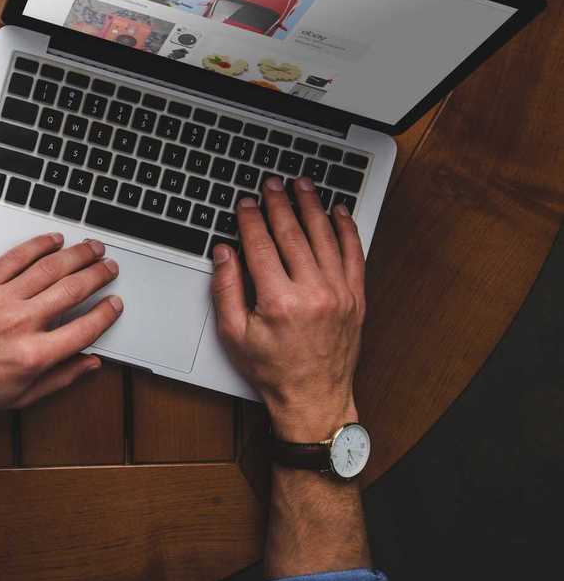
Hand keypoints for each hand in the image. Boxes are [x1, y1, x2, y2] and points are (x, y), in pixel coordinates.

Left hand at [0, 234, 122, 414]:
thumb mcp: (20, 396)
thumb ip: (60, 378)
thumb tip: (91, 364)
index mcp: (33, 356)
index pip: (84, 329)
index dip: (106, 314)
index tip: (115, 304)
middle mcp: (20, 324)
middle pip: (72, 291)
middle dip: (97, 276)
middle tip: (110, 268)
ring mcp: (0, 300)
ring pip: (48, 268)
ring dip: (76, 255)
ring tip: (92, 248)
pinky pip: (15, 258)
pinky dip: (38, 245)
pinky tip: (53, 240)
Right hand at [210, 177, 365, 441]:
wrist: (314, 397)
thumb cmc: (272, 370)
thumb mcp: (234, 334)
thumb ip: (226, 289)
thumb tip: (224, 253)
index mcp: (278, 301)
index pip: (261, 245)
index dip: (251, 219)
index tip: (246, 202)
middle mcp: (312, 292)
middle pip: (293, 234)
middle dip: (279, 203)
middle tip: (272, 183)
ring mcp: (339, 293)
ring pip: (324, 237)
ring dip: (312, 206)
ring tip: (302, 185)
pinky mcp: (356, 298)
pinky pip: (354, 254)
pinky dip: (346, 230)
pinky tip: (338, 212)